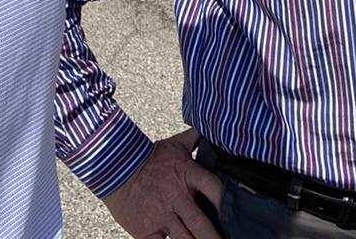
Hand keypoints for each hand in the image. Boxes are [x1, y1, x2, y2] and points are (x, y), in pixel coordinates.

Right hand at [103, 127, 224, 238]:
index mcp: (187, 175)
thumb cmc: (149, 157)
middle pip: (201, 223)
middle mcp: (177, 198)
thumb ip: (196, 138)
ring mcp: (162, 216)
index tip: (238, 212)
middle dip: (214, 237)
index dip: (225, 199)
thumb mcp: (176, 144)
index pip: (212, 187)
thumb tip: (213, 128)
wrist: (116, 169)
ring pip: (184, 238)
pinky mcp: (147, 231)